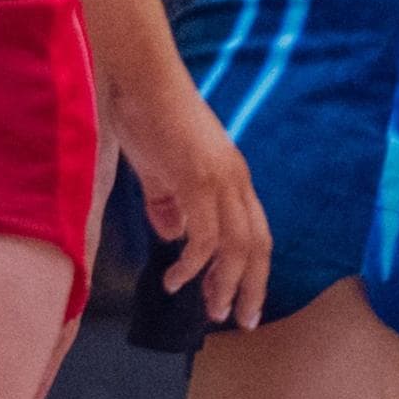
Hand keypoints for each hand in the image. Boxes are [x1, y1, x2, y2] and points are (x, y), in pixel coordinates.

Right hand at [118, 76, 269, 330]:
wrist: (141, 77)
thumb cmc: (146, 113)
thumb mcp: (158, 167)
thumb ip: (166, 203)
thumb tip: (173, 237)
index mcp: (233, 176)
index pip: (256, 233)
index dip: (252, 270)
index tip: (241, 301)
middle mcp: (237, 180)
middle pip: (257, 246)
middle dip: (250, 288)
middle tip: (239, 321)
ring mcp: (220, 180)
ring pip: (237, 246)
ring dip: (225, 283)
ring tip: (208, 309)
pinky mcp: (198, 180)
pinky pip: (204, 235)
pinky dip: (193, 264)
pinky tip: (176, 278)